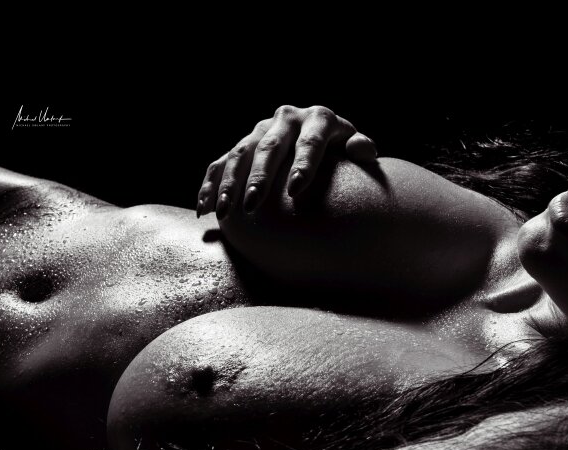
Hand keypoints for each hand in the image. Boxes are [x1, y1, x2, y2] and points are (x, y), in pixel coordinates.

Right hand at [196, 105, 376, 218]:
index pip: (310, 142)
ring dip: (229, 184)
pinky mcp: (243, 144)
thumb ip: (361, 147)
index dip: (303, 165)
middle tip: (252, 205)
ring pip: (240, 154)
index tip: (296, 191)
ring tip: (225, 213)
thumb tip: (363, 149)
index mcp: (317, 118)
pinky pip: (220, 163)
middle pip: (269, 148)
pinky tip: (204, 209)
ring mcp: (260, 130)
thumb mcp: (354, 143)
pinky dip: (210, 185)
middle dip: (258, 177)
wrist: (319, 134)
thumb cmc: (342, 148)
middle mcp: (285, 119)